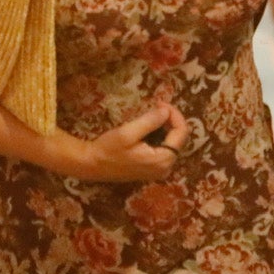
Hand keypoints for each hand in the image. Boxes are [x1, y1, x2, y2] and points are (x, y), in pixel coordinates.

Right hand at [63, 102, 186, 182]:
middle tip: (157, 105)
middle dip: (171, 120)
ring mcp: (160, 170)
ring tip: (153, 113)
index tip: (160, 103)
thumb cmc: (108, 149)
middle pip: (179, 138)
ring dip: (166, 126)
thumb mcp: (128, 133)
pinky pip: (164, 149)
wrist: (92, 165)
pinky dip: (161, 135)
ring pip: (172, 143)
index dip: (174, 114)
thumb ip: (150, 122)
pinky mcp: (153, 169)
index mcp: (162, 160)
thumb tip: (167, 111)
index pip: (181, 133)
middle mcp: (166, 168)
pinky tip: (150, 127)